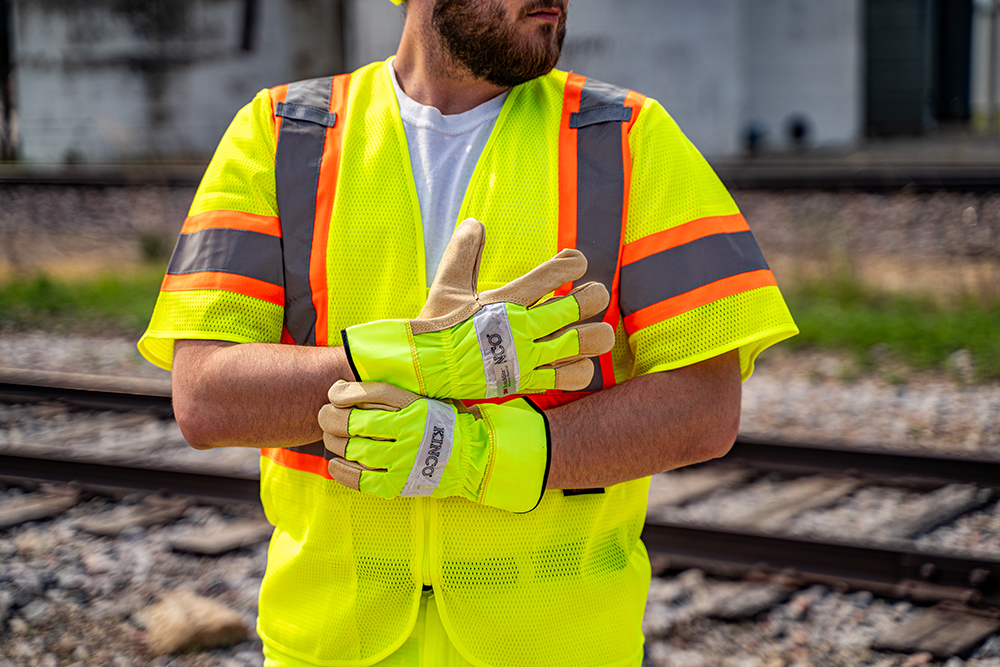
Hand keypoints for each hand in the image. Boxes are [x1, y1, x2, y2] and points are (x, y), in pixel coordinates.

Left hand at [318, 380, 549, 512]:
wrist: (471, 459)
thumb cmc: (441, 424)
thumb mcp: (425, 398)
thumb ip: (395, 391)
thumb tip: (350, 385)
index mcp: (416, 405)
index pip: (371, 393)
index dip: (344, 392)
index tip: (334, 392)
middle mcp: (410, 431)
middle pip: (354, 423)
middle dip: (330, 418)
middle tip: (324, 415)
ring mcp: (404, 460)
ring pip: (354, 449)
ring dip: (334, 442)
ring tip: (330, 437)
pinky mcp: (399, 484)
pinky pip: (361, 479)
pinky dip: (342, 470)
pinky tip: (335, 462)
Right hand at [341, 218, 613, 399]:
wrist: (422, 374)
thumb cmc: (435, 328)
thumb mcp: (447, 286)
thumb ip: (464, 252)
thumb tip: (474, 222)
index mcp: (504, 301)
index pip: (555, 273)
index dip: (574, 262)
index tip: (574, 262)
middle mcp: (522, 328)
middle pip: (583, 303)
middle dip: (593, 295)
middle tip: (589, 296)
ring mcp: (528, 358)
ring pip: (587, 343)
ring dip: (595, 335)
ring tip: (590, 332)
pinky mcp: (529, 382)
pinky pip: (572, 377)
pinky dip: (580, 368)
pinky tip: (573, 361)